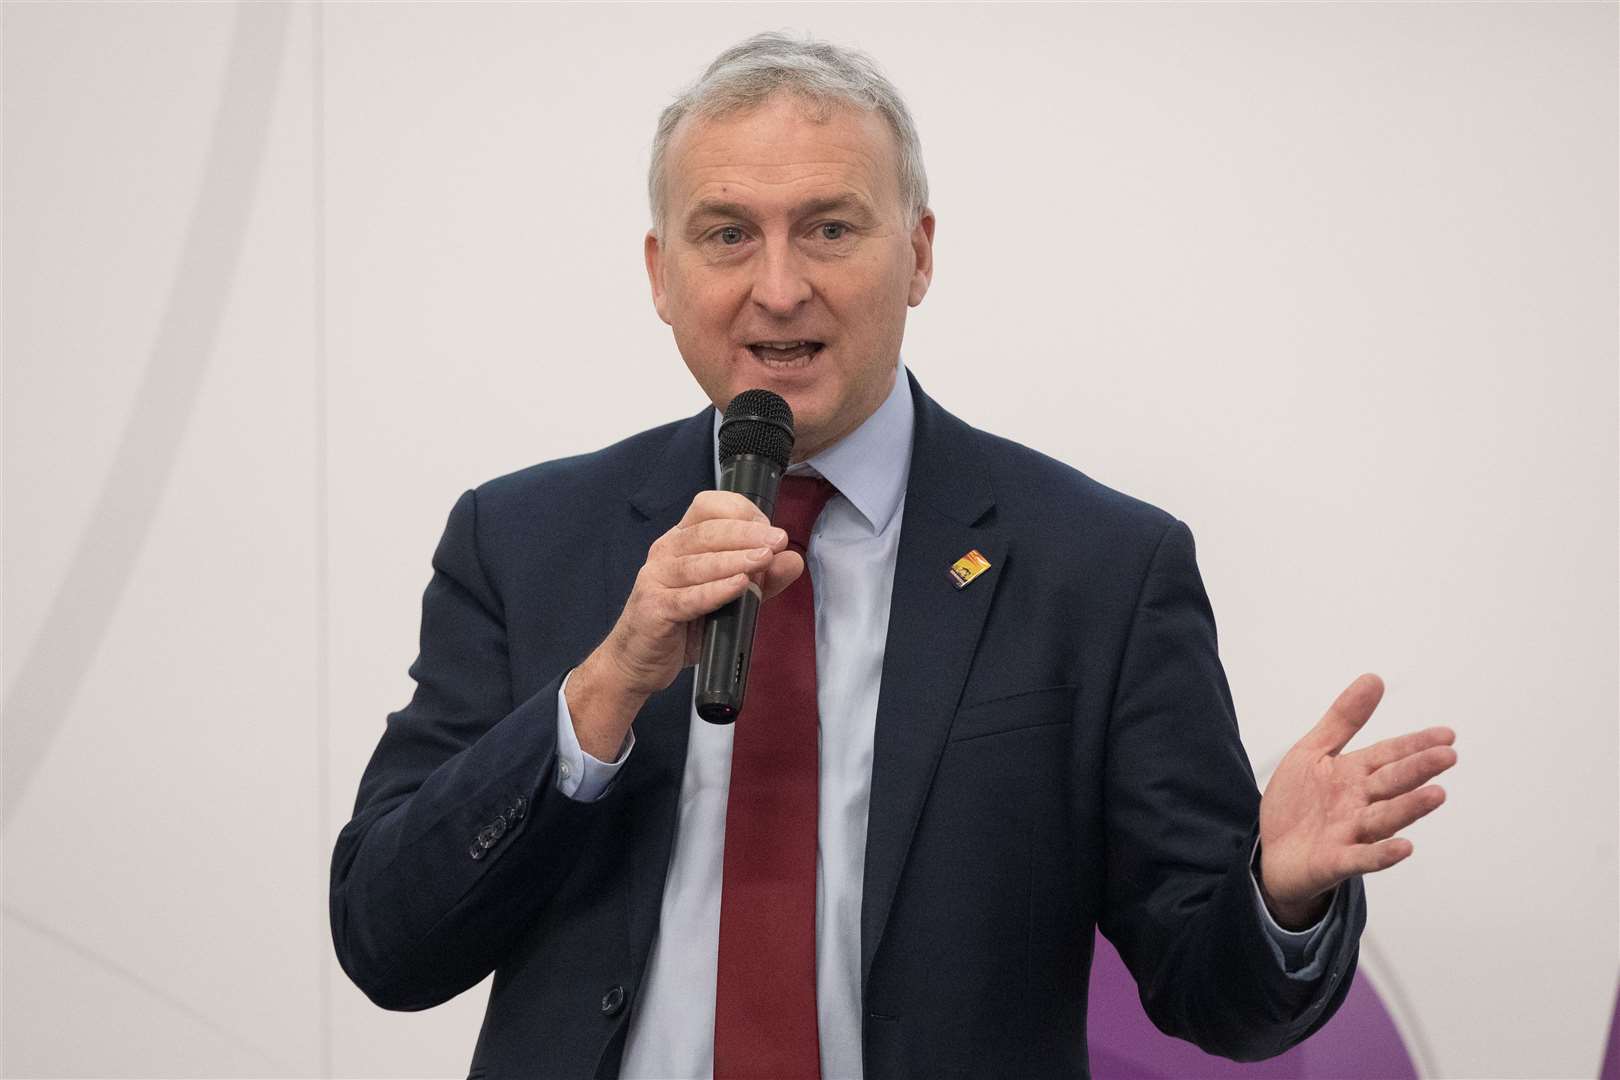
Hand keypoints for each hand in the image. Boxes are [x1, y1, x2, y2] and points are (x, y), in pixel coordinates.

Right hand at [566, 491, 803, 758]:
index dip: (742, 512)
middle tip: (777, 541)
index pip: (709, 506)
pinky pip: (688, 597)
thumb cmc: (683, 623)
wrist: (639, 661)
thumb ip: (762, 579)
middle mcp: (666, 550)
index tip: (770, 529)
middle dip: (747, 534)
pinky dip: (716, 591)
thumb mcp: (729, 597)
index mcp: (683, 538)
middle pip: (708, 531)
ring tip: (764, 560)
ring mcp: (656, 578)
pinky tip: (739, 586)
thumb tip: (793, 560)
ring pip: (699, 562)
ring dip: (735, 559)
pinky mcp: (654, 608)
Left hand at [1257, 673, 1457, 928]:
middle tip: (1448, 755)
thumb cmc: (1297, 804)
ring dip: (1410, 807)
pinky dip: (1382, 853)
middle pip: (1392, 783)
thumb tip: (1374, 678)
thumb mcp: (1313, 752)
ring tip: (1437, 794)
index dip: (1415, 744)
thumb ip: (1343, 720)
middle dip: (1418, 769)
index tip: (1447, 735)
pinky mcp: (1336, 862)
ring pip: (1385, 818)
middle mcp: (1359, 803)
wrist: (1272, 854)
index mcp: (1354, 775)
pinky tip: (1405, 847)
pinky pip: (1363, 858)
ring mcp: (1351, 833)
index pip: (1390, 755)